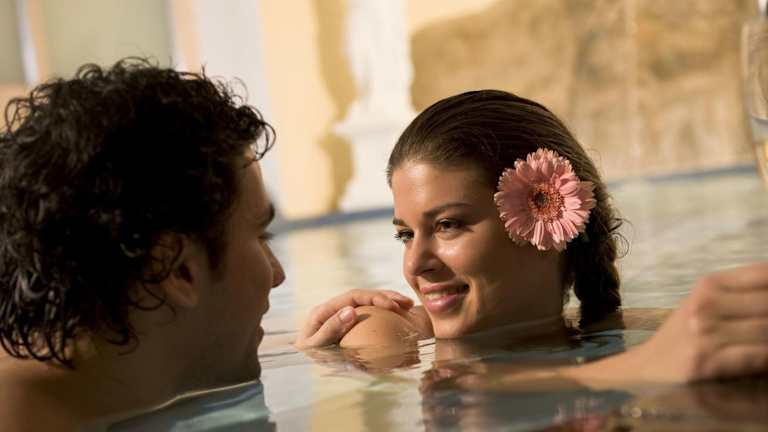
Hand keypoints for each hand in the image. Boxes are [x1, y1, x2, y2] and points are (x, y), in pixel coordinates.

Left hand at [294, 289, 413, 348]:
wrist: (301, 364)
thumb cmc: (308, 357)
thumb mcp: (315, 345)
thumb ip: (331, 328)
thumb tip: (351, 310)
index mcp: (324, 310)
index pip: (353, 296)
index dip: (374, 297)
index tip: (392, 305)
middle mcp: (333, 308)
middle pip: (363, 296)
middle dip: (386, 296)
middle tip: (407, 303)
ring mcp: (341, 314)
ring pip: (367, 302)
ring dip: (387, 301)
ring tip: (407, 306)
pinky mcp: (348, 322)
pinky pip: (368, 313)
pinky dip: (383, 313)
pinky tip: (398, 316)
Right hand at [619, 262, 767, 381]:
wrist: (650, 367)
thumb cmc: (684, 335)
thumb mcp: (705, 305)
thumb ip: (740, 295)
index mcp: (708, 285)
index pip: (762, 275)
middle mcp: (705, 305)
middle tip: (767, 322)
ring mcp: (705, 333)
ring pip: (766, 329)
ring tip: (767, 339)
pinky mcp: (707, 361)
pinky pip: (757, 356)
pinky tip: (766, 359)